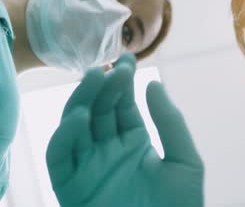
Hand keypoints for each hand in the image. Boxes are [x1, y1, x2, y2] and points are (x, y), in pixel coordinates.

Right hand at [46, 54, 203, 206]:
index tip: (128, 57)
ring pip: (75, 126)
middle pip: (98, 110)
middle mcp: (107, 150)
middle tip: (111, 66)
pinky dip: (64, 136)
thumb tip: (154, 84)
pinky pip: (59, 157)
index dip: (123, 81)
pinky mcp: (69, 185)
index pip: (123, 105)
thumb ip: (170, 123)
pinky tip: (80, 117)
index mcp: (133, 143)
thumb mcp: (185, 163)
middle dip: (104, 86)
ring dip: (82, 101)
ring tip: (97, 78)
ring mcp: (86, 166)